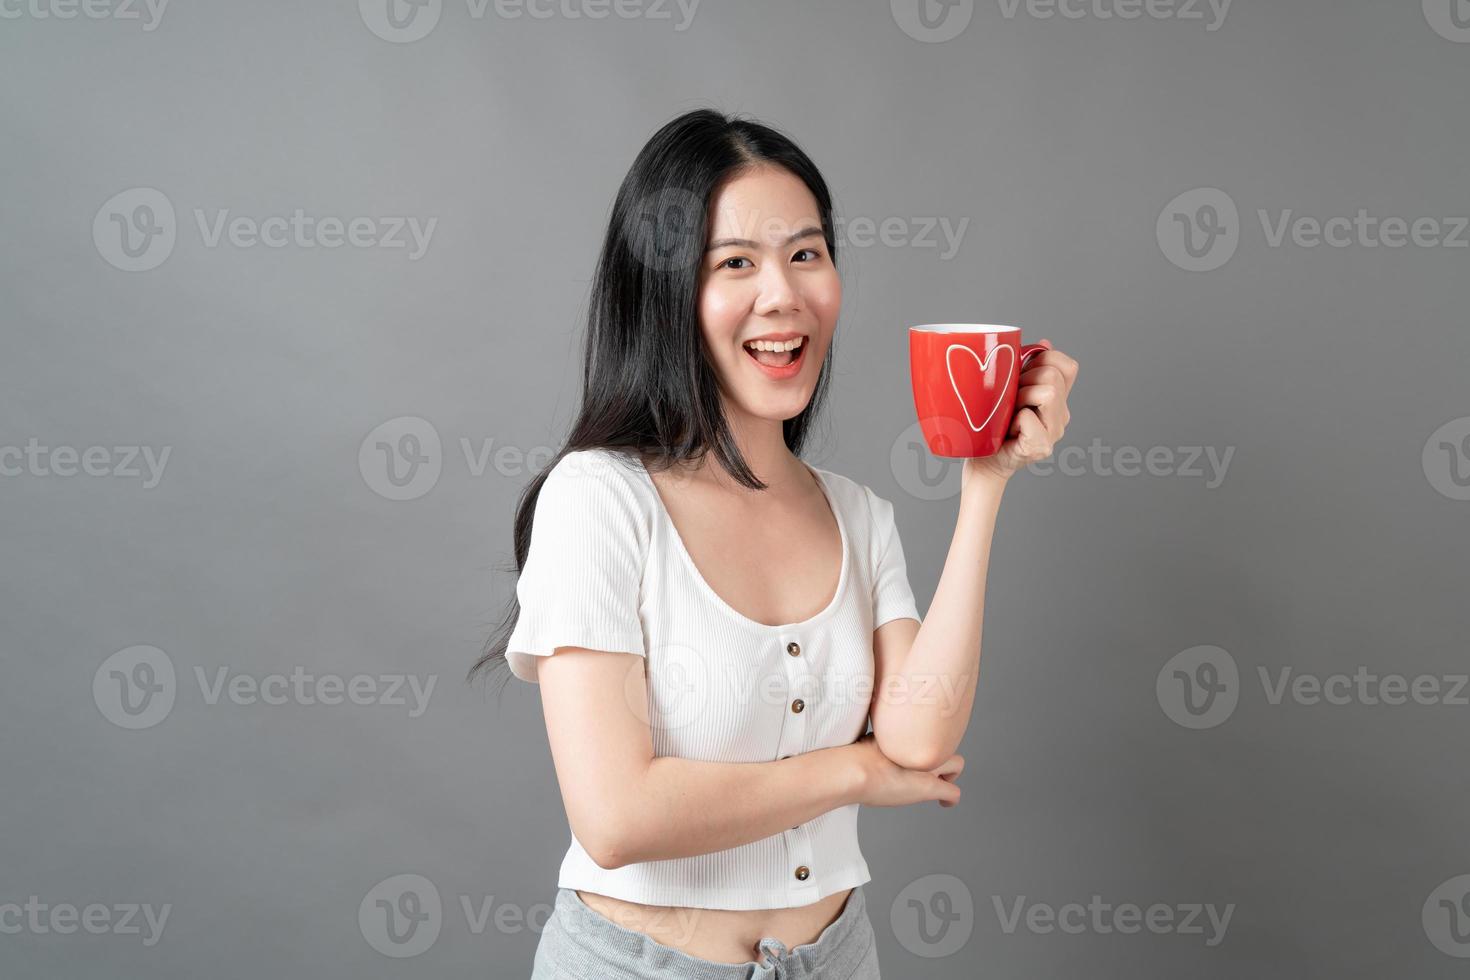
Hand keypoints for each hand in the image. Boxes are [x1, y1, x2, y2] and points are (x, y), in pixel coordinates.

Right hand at [847, 732, 963, 808]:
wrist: (856, 769)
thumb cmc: (854, 758)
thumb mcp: (869, 739)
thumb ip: (877, 739)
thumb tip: (868, 745)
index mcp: (909, 733)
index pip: (929, 732)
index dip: (926, 744)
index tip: (918, 752)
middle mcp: (923, 746)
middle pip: (948, 743)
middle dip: (942, 756)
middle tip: (932, 768)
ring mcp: (929, 766)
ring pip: (957, 764)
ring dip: (949, 775)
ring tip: (938, 783)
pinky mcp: (930, 788)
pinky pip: (953, 792)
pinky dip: (950, 799)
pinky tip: (945, 803)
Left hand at [964, 339, 1077, 485]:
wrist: (981, 462)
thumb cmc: (991, 426)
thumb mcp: (1008, 390)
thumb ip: (1027, 369)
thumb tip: (1044, 343)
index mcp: (1057, 399)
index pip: (1068, 367)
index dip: (1046, 359)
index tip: (1023, 371)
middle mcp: (1061, 415)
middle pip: (1053, 375)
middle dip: (1025, 378)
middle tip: (1009, 398)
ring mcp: (1054, 432)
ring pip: (1049, 392)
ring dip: (1021, 396)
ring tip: (1009, 413)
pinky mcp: (1042, 447)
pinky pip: (1029, 417)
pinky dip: (1014, 419)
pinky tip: (1007, 431)